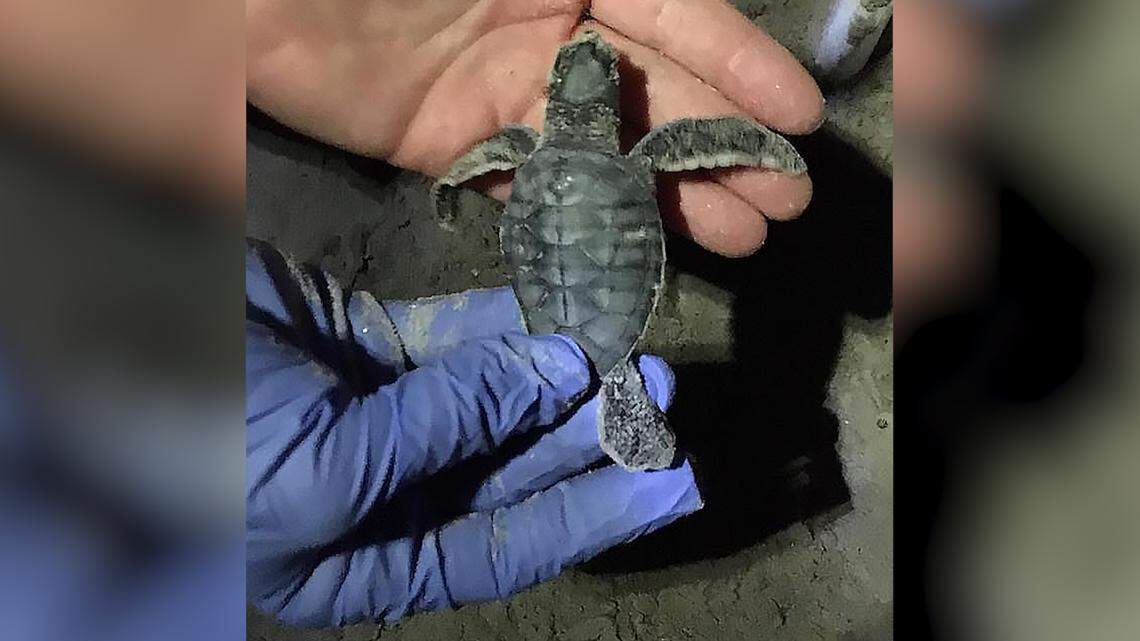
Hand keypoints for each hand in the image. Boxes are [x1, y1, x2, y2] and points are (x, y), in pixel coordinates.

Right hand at [246, 244, 701, 626]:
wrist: (117, 334)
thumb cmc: (208, 444)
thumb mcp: (325, 470)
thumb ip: (447, 428)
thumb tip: (558, 380)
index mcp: (364, 559)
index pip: (502, 549)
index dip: (587, 516)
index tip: (665, 483)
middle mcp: (382, 491)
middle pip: (508, 471)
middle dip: (585, 438)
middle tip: (659, 400)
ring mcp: (377, 413)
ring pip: (492, 400)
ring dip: (557, 378)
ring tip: (630, 353)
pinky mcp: (366, 344)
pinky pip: (452, 339)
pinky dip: (504, 327)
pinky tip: (556, 315)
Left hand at [247, 0, 821, 256]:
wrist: (250, 0)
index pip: (677, 15)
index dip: (742, 66)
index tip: (800, 119)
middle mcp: (552, 27)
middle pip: (657, 90)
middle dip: (725, 141)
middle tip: (785, 201)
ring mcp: (506, 92)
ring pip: (611, 148)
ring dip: (677, 190)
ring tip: (744, 235)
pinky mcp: (459, 147)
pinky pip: (540, 184)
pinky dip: (592, 213)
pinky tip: (645, 246)